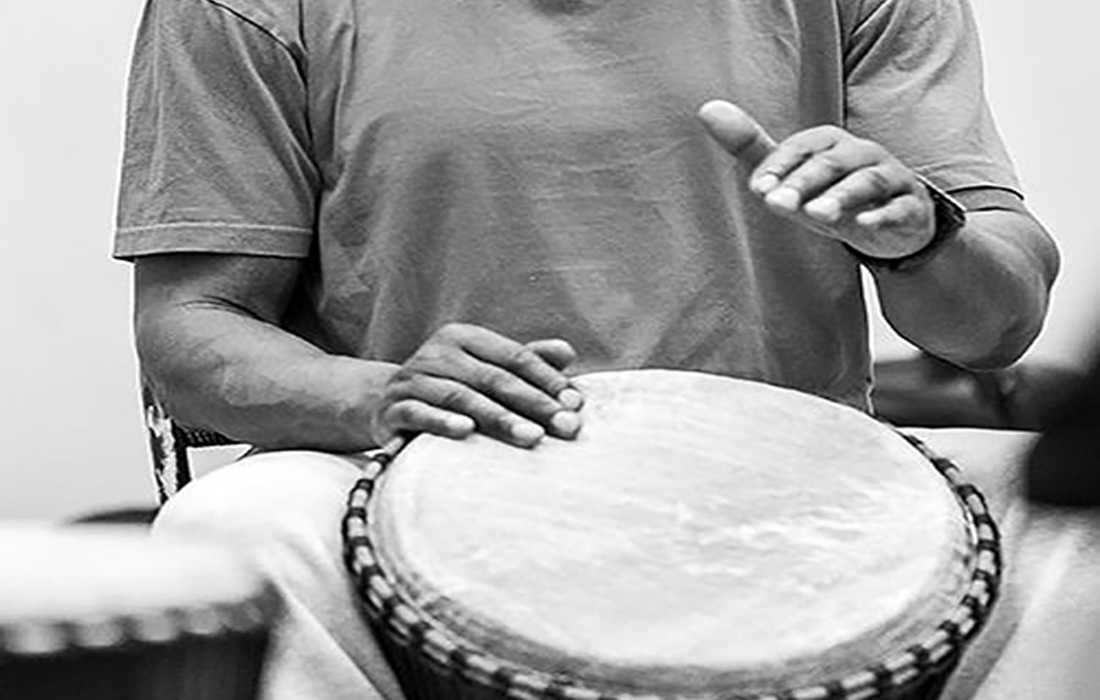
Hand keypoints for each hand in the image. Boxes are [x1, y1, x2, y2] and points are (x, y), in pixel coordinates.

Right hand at [371, 323, 583, 447]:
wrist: (386, 404)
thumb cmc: (451, 387)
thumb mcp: (485, 370)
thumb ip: (525, 361)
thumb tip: (567, 352)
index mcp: (464, 337)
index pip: (514, 356)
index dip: (547, 379)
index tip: (575, 404)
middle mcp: (436, 353)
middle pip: (493, 378)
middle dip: (534, 403)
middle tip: (565, 427)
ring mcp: (412, 380)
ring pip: (461, 397)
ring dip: (499, 418)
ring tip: (531, 437)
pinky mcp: (392, 408)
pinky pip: (419, 413)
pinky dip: (442, 422)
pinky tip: (466, 432)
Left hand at [698, 100, 935, 259]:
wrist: (890, 225)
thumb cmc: (829, 195)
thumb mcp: (789, 176)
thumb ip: (751, 147)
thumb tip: (706, 108)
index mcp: (830, 143)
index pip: (802, 147)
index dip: (779, 166)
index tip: (757, 188)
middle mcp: (861, 153)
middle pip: (832, 163)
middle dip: (803, 183)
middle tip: (777, 204)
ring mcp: (890, 178)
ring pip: (867, 181)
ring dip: (841, 197)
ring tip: (815, 215)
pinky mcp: (909, 207)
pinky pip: (899, 208)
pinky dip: (882, 215)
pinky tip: (864, 226)